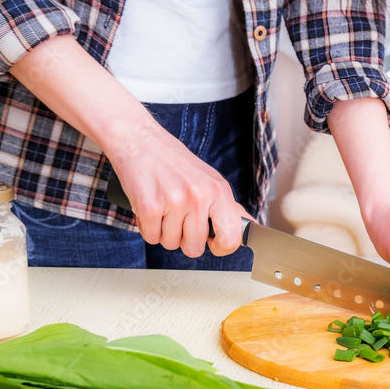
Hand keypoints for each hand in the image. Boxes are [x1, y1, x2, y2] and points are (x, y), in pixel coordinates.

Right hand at [108, 127, 251, 257]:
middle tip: (178, 218)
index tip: (211, 242)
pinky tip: (149, 208)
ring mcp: (175, 201)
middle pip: (195, 248)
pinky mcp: (149, 205)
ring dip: (163, 232)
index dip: (221, 248)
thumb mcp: (209, 179)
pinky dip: (147, 228)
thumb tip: (250, 226)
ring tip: (163, 209)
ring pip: (171, 244)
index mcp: (219, 191)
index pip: (231, 238)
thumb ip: (228, 206)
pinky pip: (151, 237)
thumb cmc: (173, 162)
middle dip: (183, 239)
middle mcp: (199, 196)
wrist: (139, 140)